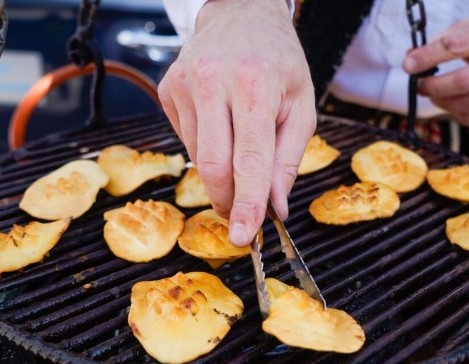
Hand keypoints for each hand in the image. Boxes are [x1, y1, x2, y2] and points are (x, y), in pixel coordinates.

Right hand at [158, 0, 316, 246]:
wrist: (241, 14)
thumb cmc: (278, 61)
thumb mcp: (301, 106)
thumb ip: (287, 161)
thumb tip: (275, 208)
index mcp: (254, 85)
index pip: (250, 160)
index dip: (247, 203)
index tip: (244, 236)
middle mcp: (213, 82)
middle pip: (214, 165)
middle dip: (228, 200)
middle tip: (241, 217)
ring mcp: (184, 85)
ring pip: (198, 158)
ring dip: (220, 173)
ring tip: (239, 149)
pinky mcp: (167, 90)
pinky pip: (186, 141)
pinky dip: (206, 149)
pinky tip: (221, 125)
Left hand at [403, 15, 468, 127]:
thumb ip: (440, 42)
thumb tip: (410, 60)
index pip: (456, 46)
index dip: (428, 57)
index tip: (408, 65)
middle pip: (464, 82)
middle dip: (434, 87)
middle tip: (420, 86)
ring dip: (444, 103)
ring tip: (434, 95)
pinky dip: (460, 116)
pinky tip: (452, 106)